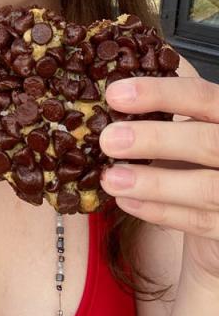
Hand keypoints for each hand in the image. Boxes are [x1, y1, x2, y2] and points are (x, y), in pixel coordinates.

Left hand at [98, 76, 218, 281]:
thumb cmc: (198, 158)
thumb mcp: (187, 128)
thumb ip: (163, 110)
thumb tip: (108, 95)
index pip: (202, 96)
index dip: (159, 93)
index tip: (114, 95)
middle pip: (208, 143)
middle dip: (155, 140)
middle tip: (108, 141)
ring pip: (206, 188)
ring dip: (153, 183)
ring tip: (111, 179)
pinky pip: (199, 221)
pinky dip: (160, 211)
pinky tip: (126, 201)